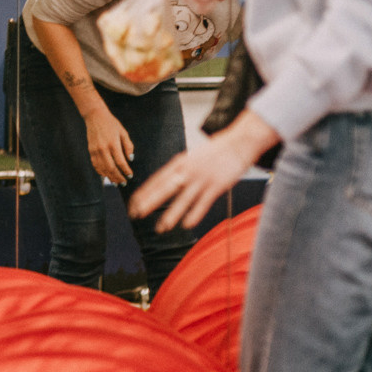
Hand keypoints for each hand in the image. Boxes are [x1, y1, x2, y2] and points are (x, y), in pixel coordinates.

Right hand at [84, 107, 133, 182]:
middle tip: (124, 183)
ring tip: (116, 182)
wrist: (95, 117)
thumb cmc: (112, 124)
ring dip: (109, 177)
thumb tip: (130, 159)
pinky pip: (95, 165)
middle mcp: (103, 149)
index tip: (130, 175)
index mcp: (113, 144)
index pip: (120, 162)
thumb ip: (128, 146)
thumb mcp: (123, 133)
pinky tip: (106, 175)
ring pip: (102, 168)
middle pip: (111, 168)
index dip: (126, 170)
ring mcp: (95, 150)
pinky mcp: (91, 151)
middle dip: (118, 177)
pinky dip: (101, 172)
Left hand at [129, 111, 279, 231]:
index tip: (132, 204)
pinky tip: (186, 225)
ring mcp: (202, 179)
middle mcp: (187, 171)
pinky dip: (194, 214)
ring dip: (171, 215)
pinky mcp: (217, 186)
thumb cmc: (213, 152)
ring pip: (183, 199)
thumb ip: (178, 170)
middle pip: (165, 189)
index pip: (156, 180)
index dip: (144, 193)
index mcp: (179, 163)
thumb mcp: (190, 157)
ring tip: (161, 228)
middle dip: (150, 202)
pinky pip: (203, 203)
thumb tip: (162, 182)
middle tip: (137, 214)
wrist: (238, 143)